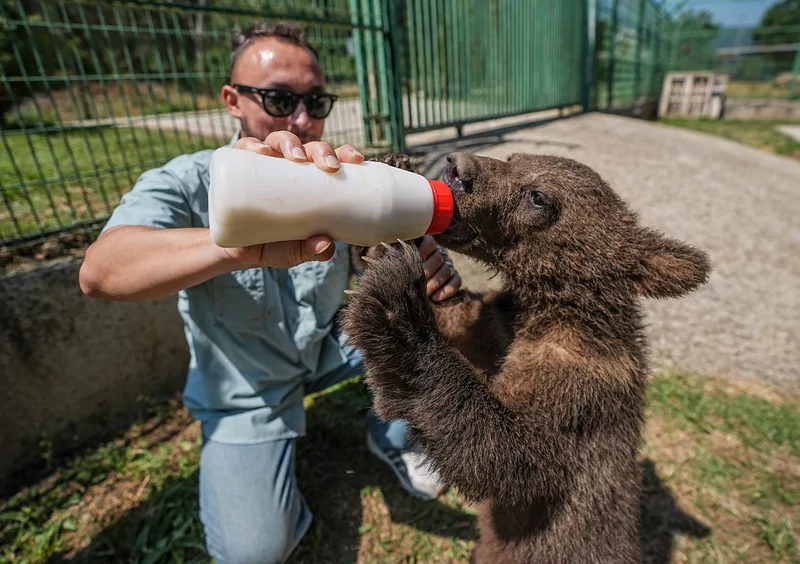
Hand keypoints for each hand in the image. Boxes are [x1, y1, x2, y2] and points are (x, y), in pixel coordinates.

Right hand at [220, 132, 365, 268]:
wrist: (235, 252)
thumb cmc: (273, 246)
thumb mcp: (294, 252)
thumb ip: (310, 251)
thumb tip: (327, 245)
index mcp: (309, 181)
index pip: (330, 160)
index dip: (345, 153)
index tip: (357, 160)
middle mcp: (288, 167)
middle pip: (308, 147)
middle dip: (321, 150)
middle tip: (329, 165)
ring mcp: (264, 164)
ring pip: (279, 141)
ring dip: (290, 143)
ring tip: (295, 156)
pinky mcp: (238, 167)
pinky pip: (243, 149)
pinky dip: (252, 145)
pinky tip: (260, 151)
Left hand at [364, 235, 460, 301]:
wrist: (404, 295)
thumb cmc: (395, 275)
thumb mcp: (390, 264)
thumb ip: (387, 256)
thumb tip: (374, 252)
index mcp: (422, 246)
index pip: (430, 242)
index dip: (423, 251)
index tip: (414, 261)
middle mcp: (436, 253)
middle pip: (438, 256)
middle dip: (427, 270)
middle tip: (418, 281)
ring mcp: (446, 265)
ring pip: (447, 269)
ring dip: (436, 281)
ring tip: (425, 293)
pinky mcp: (454, 278)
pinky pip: (456, 281)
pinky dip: (447, 289)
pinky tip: (436, 298)